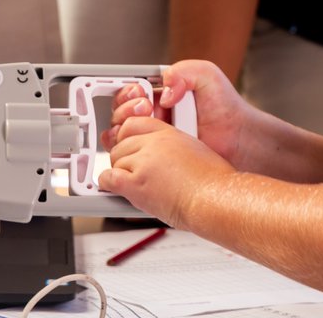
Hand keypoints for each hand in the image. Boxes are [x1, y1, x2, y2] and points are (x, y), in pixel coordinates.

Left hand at [98, 117, 233, 227]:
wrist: (214, 198)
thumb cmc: (213, 181)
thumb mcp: (196, 150)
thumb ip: (174, 148)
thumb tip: (165, 159)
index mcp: (169, 133)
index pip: (135, 124)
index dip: (128, 136)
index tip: (129, 146)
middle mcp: (153, 144)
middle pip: (121, 143)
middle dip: (124, 157)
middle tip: (131, 170)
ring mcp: (143, 162)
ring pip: (115, 161)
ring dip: (120, 173)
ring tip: (131, 183)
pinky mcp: (136, 183)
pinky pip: (109, 178)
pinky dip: (107, 183)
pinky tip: (113, 188)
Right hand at [101, 60, 249, 164]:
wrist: (238, 138)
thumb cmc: (226, 107)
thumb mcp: (206, 74)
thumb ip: (182, 71)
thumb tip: (164, 89)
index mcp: (161, 92)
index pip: (130, 90)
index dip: (128, 91)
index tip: (138, 93)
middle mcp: (154, 113)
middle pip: (120, 110)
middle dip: (126, 107)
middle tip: (146, 107)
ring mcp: (154, 135)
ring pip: (121, 131)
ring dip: (126, 126)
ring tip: (149, 123)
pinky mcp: (157, 155)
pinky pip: (133, 153)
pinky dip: (130, 148)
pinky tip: (146, 143)